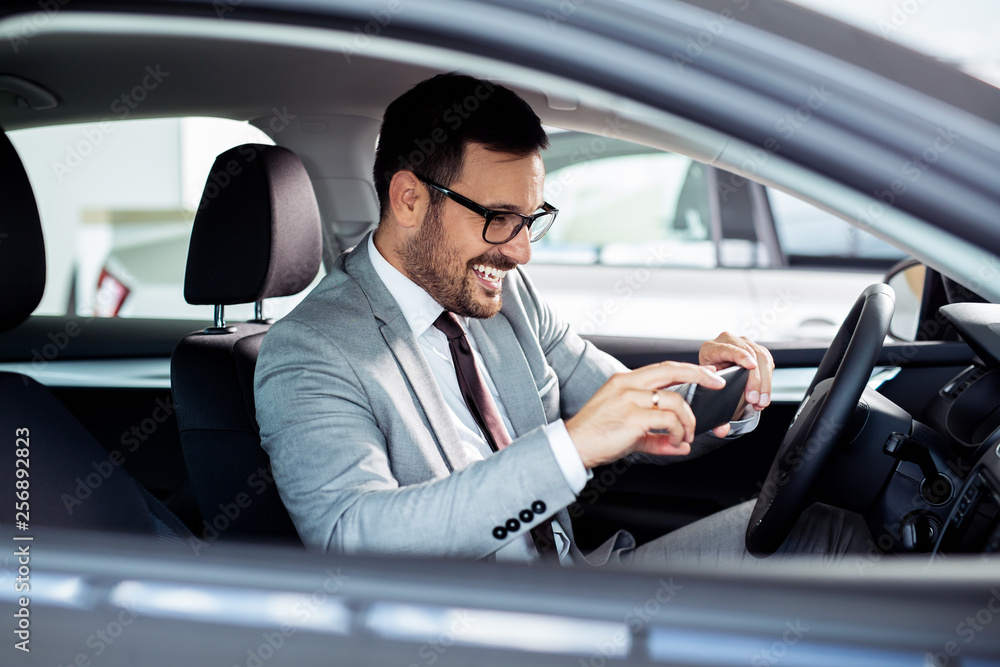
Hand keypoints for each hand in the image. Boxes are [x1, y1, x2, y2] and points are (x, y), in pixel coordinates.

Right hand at [565, 361, 725, 468]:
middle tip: (716, 384)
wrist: (573, 446)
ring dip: (688, 421)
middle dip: (700, 375)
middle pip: (672, 371)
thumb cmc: (596, 435)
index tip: (707, 375)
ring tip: (686, 437)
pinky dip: (679, 432)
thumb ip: (657, 435)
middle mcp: (627, 385)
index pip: (663, 368)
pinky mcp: (632, 418)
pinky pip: (668, 421)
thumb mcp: (629, 430)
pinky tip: (676, 442)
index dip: (688, 370)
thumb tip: (681, 445)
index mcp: (624, 381)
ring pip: (676, 401)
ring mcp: (629, 399)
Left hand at [699, 331, 774, 414]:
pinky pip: (768, 363)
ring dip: (764, 383)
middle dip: (755, 379)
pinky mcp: (757, 349)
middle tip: (754, 399)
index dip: (741, 356)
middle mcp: (729, 341)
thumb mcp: (706, 380)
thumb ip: (711, 378)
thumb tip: (720, 382)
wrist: (717, 377)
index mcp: (711, 348)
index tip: (751, 366)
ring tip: (761, 401)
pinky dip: (767, 382)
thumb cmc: (710, 379)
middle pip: (750, 354)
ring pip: (763, 359)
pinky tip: (764, 396)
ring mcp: (744, 343)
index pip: (728, 348)